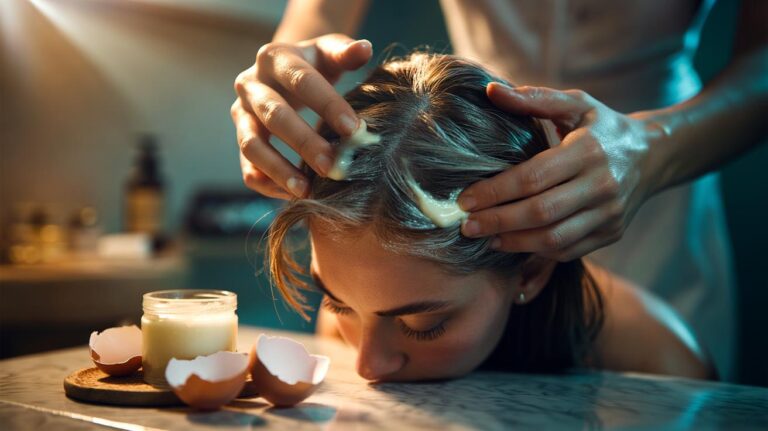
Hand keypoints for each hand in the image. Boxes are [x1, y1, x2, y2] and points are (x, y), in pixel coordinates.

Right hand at [231, 34, 372, 198]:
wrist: (286, 73)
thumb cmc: (315, 64)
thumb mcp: (330, 52)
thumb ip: (346, 51)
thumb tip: (365, 48)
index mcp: (274, 57)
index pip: (301, 80)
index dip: (327, 104)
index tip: (354, 130)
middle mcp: (250, 85)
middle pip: (274, 115)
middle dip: (304, 143)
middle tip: (334, 167)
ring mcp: (241, 115)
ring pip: (252, 145)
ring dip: (279, 170)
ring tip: (307, 190)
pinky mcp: (241, 140)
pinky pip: (247, 168)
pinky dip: (268, 184)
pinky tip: (296, 194)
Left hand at [458, 83, 660, 260]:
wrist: (653, 154)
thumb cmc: (602, 126)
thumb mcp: (575, 103)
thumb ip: (533, 98)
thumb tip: (491, 91)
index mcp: (589, 150)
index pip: (533, 177)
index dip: (495, 191)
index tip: (465, 199)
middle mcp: (603, 185)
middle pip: (541, 212)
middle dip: (498, 221)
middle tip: (466, 226)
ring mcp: (610, 214)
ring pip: (554, 238)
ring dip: (514, 242)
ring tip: (485, 237)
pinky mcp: (612, 234)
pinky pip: (569, 250)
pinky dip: (537, 251)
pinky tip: (512, 243)